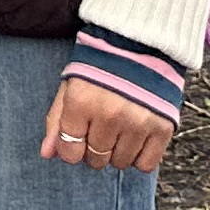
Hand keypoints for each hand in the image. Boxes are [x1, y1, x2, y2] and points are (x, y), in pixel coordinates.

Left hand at [40, 76, 171, 174]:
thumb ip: (57, 120)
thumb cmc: (100, 65)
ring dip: (117, 152)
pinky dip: (139, 156)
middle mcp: (110, 114)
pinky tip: (135, 137)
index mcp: (82, 101)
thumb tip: (47, 153)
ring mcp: (137, 122)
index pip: (70, 151)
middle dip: (94, 148)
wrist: (140, 45)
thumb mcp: (71, 85)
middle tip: (100, 127)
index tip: (78, 137)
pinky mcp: (162, 127)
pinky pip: (146, 164)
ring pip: (120, 163)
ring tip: (119, 128)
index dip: (71, 148)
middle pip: (96, 159)